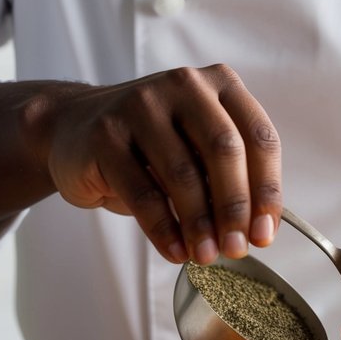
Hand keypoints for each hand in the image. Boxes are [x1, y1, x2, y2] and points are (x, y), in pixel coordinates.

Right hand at [43, 64, 280, 262]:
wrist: (74, 129)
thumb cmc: (151, 147)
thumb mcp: (197, 150)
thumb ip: (228, 177)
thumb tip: (256, 231)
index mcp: (220, 84)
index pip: (259, 138)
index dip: (267, 190)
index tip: (265, 234)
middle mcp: (184, 85)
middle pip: (224, 151)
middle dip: (235, 208)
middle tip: (237, 249)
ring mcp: (141, 105)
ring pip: (183, 173)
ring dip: (199, 224)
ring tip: (205, 256)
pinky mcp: (105, 134)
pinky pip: (142, 191)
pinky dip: (163, 228)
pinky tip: (174, 251)